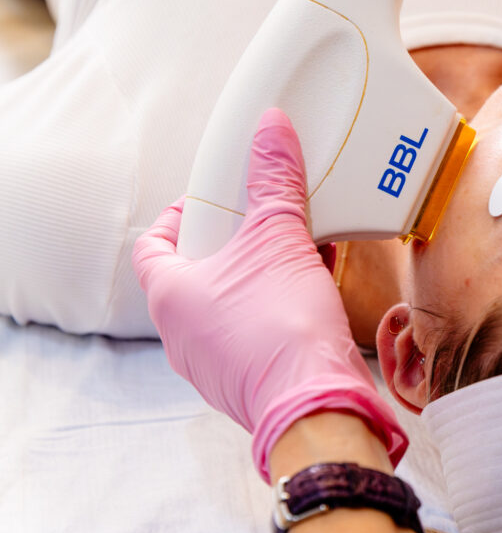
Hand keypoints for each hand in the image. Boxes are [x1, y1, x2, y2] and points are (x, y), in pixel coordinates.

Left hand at [133, 108, 406, 481]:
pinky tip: (314, 286)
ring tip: (294, 250)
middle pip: (195, 272)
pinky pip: (256, 330)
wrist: (317, 404)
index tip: (209, 198)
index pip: (152, 244)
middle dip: (230, 242)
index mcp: (172, 296)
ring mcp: (215, 362)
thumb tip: (270, 128)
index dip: (176, 215)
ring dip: (258, 275)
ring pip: (229, 304)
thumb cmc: (281, 326)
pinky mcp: (251, 379)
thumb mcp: (278, 238)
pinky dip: (278, 306)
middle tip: (261, 219)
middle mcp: (183, 333)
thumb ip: (274, 181)